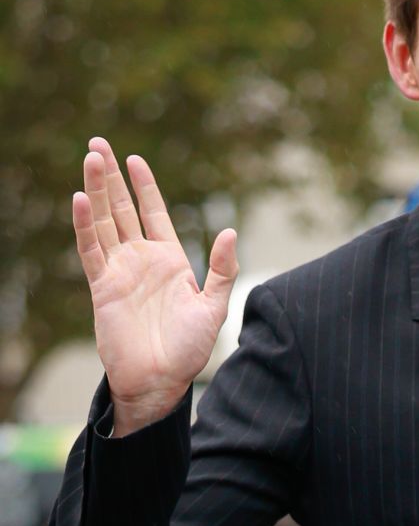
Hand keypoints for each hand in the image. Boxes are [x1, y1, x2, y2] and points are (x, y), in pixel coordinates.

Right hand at [72, 136, 238, 435]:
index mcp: (169, 260)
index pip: (154, 213)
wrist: (161, 381)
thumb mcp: (214, 307)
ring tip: (91, 158)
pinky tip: (80, 198)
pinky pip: (91, 249)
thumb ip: (222, 269)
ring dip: (96, 191)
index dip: (144, 186)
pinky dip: (85, 224)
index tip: (135, 159)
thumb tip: (230, 232)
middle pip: (122, 209)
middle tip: (98, 144)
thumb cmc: (189, 350)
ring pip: (104, 221)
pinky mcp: (102, 286)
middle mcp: (141, 260)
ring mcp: (120, 271)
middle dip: (112, 178)